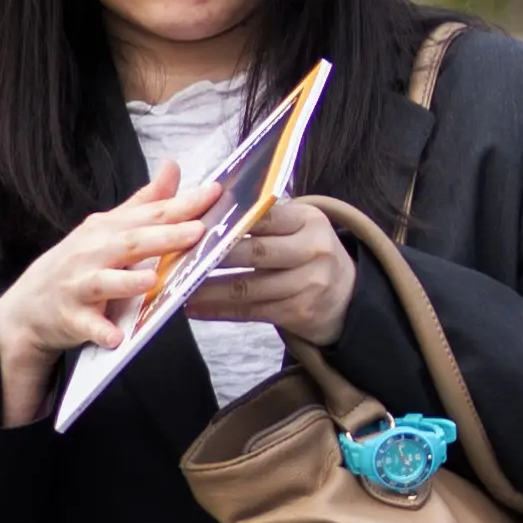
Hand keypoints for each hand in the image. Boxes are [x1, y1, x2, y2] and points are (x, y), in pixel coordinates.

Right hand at [0, 170, 217, 419]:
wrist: (28, 306)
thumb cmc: (80, 263)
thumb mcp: (109, 228)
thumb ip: (145, 202)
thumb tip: (173, 168)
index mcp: (107, 230)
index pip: (149, 214)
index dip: (182, 204)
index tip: (215, 193)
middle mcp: (92, 252)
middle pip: (130, 243)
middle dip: (163, 237)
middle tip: (197, 232)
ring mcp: (79, 285)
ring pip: (104, 281)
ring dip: (128, 281)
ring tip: (153, 280)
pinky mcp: (70, 317)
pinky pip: (87, 325)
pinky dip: (100, 330)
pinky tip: (116, 337)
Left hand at [188, 194, 360, 347]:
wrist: (347, 295)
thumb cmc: (305, 252)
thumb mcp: (296, 226)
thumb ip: (260, 217)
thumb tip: (202, 210)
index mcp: (309, 220)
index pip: (262, 216)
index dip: (226, 221)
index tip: (191, 226)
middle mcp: (314, 250)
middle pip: (254, 252)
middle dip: (210, 256)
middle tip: (175, 257)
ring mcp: (310, 284)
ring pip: (247, 286)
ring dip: (207, 289)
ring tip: (178, 287)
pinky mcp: (300, 312)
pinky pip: (251, 311)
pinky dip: (219, 311)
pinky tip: (195, 309)